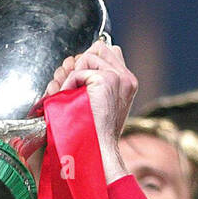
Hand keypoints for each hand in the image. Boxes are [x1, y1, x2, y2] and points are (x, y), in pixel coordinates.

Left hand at [45, 40, 136, 181]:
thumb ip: (96, 82)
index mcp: (127, 84)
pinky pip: (80, 70)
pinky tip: (71, 99)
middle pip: (100, 48)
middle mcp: (127, 79)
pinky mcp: (107, 80)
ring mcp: (119, 78)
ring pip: (88, 56)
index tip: (80, 79)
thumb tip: (78, 61)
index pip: (111, 52)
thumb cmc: (92, 133)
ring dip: (74, 75)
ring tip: (72, 95)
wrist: (95, 150)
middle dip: (82, 62)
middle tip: (74, 85)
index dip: (91, 60)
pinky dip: (70, 83)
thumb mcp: (98, 104)